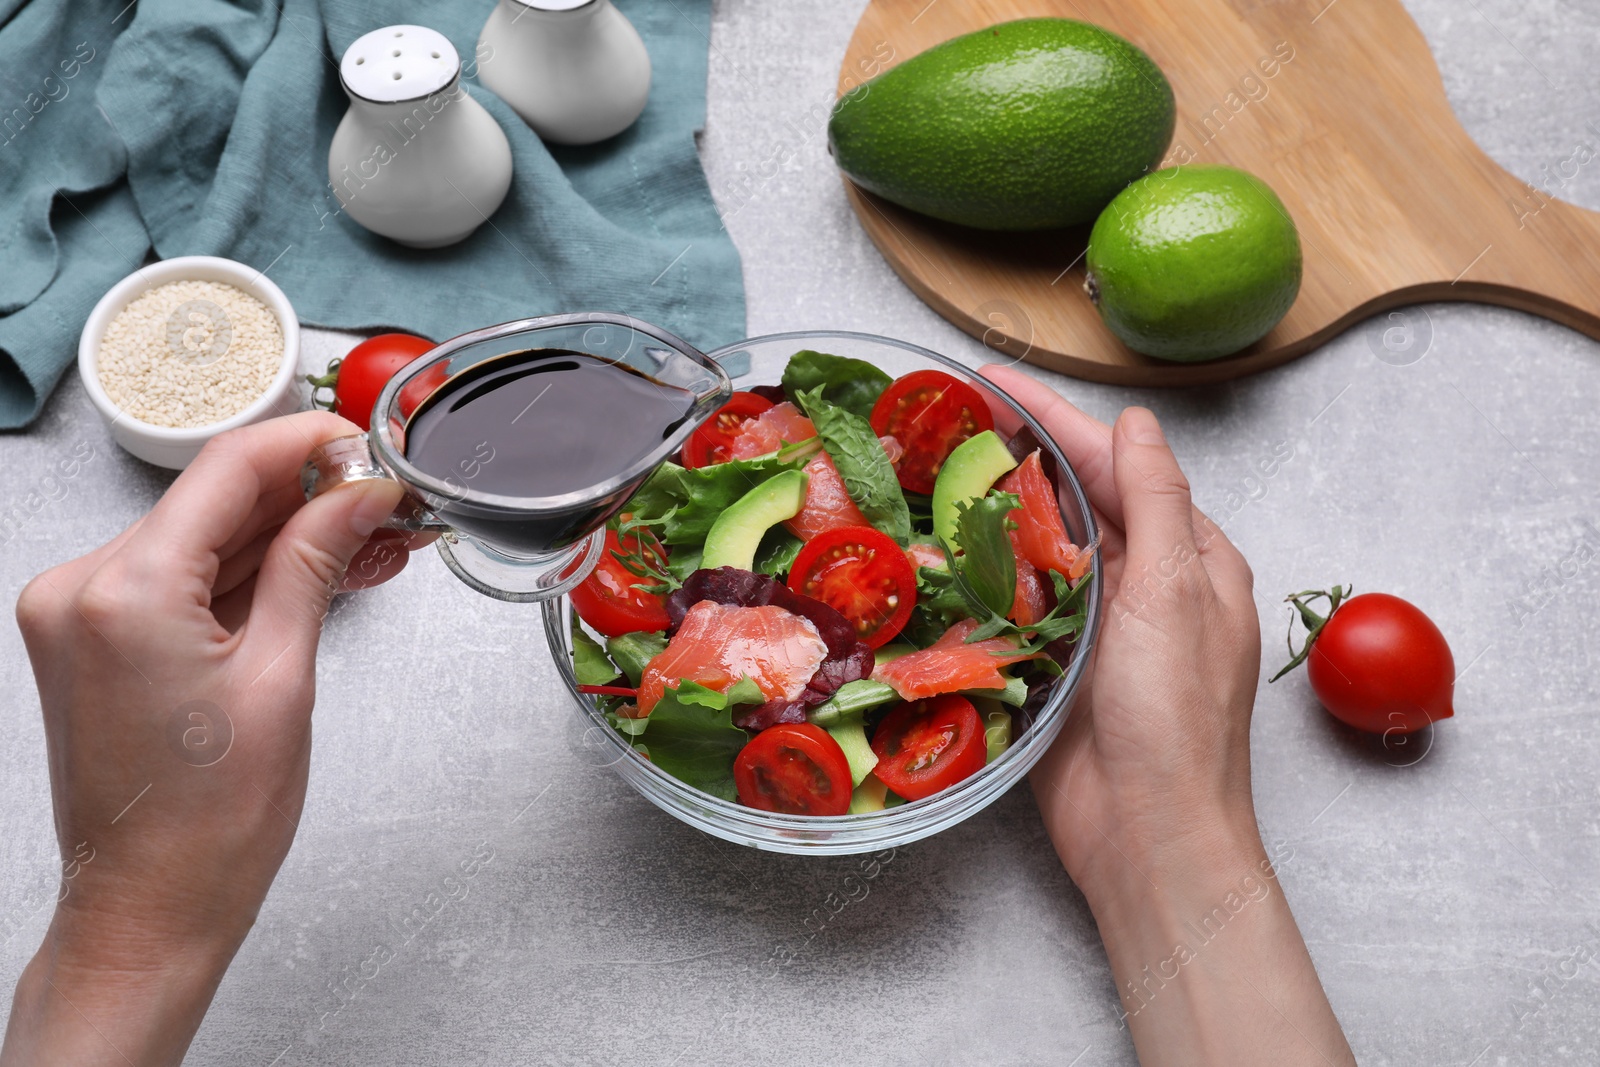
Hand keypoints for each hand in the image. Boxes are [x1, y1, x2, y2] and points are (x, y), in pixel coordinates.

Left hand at [3, 413, 420, 1066]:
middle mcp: (83, 590)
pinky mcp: (97, 638)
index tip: (370, 446)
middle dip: (310, 498)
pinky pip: (185, 579)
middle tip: (389, 505)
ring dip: (289, 538)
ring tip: (373, 545)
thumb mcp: (283, 677)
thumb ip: (314, 566)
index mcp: (123, 592)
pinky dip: (252, 576)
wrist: (150, 909)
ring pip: (206, 539)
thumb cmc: (204, 827)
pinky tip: (320, 573)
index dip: (311, 444)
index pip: (228, 469)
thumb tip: (356, 496)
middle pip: (216, 501)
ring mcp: (83, 614)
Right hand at [984, 366, 1352, 1065]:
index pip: (1114, 464)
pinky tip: (938, 553)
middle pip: (1074, 499)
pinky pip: (1015, 607)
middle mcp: (1144, 584)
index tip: (989, 380)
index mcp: (1188, 557)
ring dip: (991, 510)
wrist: (1150, 837)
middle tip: (944, 416)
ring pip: (1039, 550)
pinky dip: (980, 576)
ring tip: (931, 468)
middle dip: (1015, 454)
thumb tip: (1135, 423)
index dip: (1052, 418)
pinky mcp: (1054, 668)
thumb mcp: (1177, 594)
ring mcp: (1097, 627)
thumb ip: (1158, 503)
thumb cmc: (1175, 719)